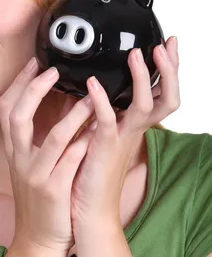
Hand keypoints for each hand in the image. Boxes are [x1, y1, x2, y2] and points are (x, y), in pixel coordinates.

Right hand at [0, 57, 94, 253]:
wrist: (38, 240)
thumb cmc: (40, 200)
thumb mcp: (31, 166)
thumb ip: (39, 138)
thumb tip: (58, 105)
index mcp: (13, 151)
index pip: (6, 109)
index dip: (18, 83)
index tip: (35, 63)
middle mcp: (19, 160)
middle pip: (18, 115)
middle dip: (35, 89)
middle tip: (56, 70)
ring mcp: (35, 176)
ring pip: (54, 137)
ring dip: (74, 114)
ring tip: (92, 97)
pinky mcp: (53, 191)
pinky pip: (71, 161)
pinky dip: (85, 143)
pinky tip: (99, 130)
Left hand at [69, 36, 179, 228]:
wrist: (88, 212)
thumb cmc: (92, 174)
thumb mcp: (100, 136)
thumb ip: (103, 113)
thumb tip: (96, 86)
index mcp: (134, 127)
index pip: (160, 94)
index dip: (168, 71)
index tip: (167, 45)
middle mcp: (134, 132)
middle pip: (167, 98)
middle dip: (169, 70)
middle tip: (164, 45)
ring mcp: (122, 140)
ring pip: (143, 105)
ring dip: (141, 78)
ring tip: (136, 55)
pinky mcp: (104, 149)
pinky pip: (107, 121)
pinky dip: (101, 101)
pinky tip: (92, 84)